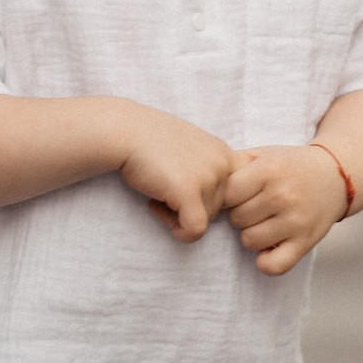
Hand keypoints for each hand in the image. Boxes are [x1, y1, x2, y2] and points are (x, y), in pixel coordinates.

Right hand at [116, 108, 237, 240]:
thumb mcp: (189, 147)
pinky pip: (195, 230)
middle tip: (163, 192)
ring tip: (156, 192)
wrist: (124, 131)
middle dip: (190, 208)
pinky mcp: (190, 192)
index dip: (212, 198)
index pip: (239, 191)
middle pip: (218, 209)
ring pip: (205, 220)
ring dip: (178, 215)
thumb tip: (217, 203)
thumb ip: (206, 168)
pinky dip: (179, 231)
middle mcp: (222, 164)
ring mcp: (208, 177)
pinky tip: (156, 209)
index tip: (186, 189)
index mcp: (224, 153)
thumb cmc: (150, 140)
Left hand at [222, 142, 347, 275]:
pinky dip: (266, 261)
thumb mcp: (264, 154)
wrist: (336, 175)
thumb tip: (204, 181)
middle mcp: (282, 195)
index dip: (227, 197)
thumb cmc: (291, 165)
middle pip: (236, 219)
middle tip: (255, 207)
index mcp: (269, 171)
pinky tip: (269, 247)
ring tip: (264, 222)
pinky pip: (274, 265)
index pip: (227, 194)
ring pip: (249, 241)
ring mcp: (295, 221)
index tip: (236, 195)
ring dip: (252, 234)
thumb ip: (234, 163)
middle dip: (241, 214)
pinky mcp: (306, 242)